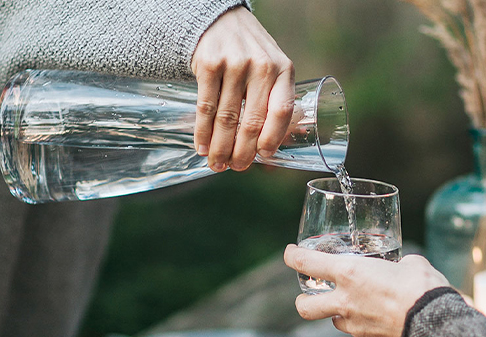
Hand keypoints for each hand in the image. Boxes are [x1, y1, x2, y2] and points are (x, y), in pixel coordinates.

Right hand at [191, 7, 294, 172]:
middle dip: (242, 152)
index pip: (282, 112)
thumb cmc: (250, 55)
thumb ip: (273, 101)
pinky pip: (205, 107)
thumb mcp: (272, 69)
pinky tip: (202, 146)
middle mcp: (261, 66)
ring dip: (220, 148)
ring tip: (217, 164)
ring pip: (226, 119)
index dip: (272, 139)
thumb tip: (267, 152)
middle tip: (235, 168)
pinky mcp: (209, 64)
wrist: (222, 20)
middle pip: (252, 122)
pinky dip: (202, 132)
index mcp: (283, 70)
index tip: (262, 156)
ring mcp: (234, 64)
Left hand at [284, 245, 452, 336]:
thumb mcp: (412, 264)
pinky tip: (380, 321)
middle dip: (303, 301)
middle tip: (310, 296)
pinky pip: (358, 333)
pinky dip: (363, 327)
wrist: (436, 330)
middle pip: (304, 307)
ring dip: (340, 314)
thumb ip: (398, 265)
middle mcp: (345, 302)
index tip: (290, 254)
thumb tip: (403, 267)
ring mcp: (355, 326)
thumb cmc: (425, 290)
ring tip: (358, 306)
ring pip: (335, 321)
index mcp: (350, 274)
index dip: (293, 257)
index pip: (307, 263)